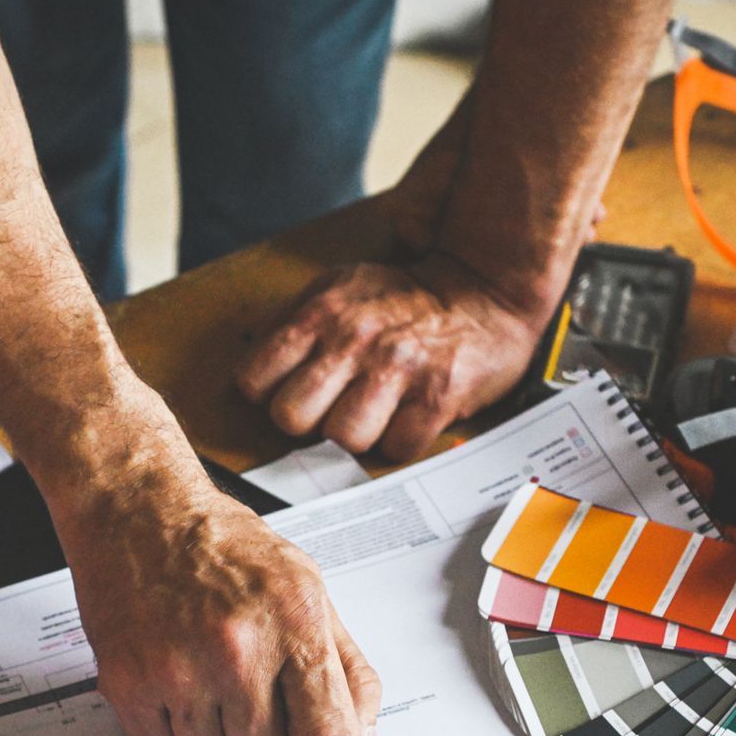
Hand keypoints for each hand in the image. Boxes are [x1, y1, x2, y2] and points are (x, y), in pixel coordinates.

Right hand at [57, 471, 382, 735]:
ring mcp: (178, 669)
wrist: (139, 509)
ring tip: (217, 702)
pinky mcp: (128, 683)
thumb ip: (348, 674)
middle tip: (259, 721)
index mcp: (294, 622)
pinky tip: (181, 697)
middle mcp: (237, 649)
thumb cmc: (223, 545)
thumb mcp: (308, 591)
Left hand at [235, 256, 541, 462]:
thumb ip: (291, 320)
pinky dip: (399, 441)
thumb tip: (251, 360)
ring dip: (354, 436)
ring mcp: (398, 370)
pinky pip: (397, 448)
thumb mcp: (339, 287)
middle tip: (330, 409)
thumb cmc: (404, 298)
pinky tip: (406, 418)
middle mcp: (354, 341)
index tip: (289, 391)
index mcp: (321, 314)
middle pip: (291, 418)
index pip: (255, 380)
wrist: (485, 290)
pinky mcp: (437, 397)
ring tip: (370, 415)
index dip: (267, 395)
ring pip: (342, 439)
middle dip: (306, 422)